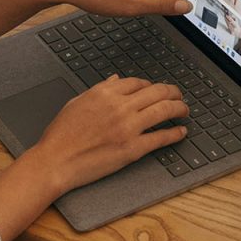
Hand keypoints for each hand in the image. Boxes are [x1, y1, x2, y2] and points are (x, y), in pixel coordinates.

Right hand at [0, 76, 188, 240]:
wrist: (56, 160)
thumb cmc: (61, 134)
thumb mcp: (77, 102)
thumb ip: (99, 90)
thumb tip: (116, 81)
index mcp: (105, 93)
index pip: (139, 82)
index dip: (151, 85)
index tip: (156, 90)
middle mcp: (119, 106)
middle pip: (157, 92)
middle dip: (173, 92)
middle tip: (179, 96)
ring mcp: (128, 127)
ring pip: (164, 110)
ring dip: (179, 108)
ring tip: (185, 110)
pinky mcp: (133, 148)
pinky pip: (160, 138)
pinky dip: (175, 133)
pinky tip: (181, 132)